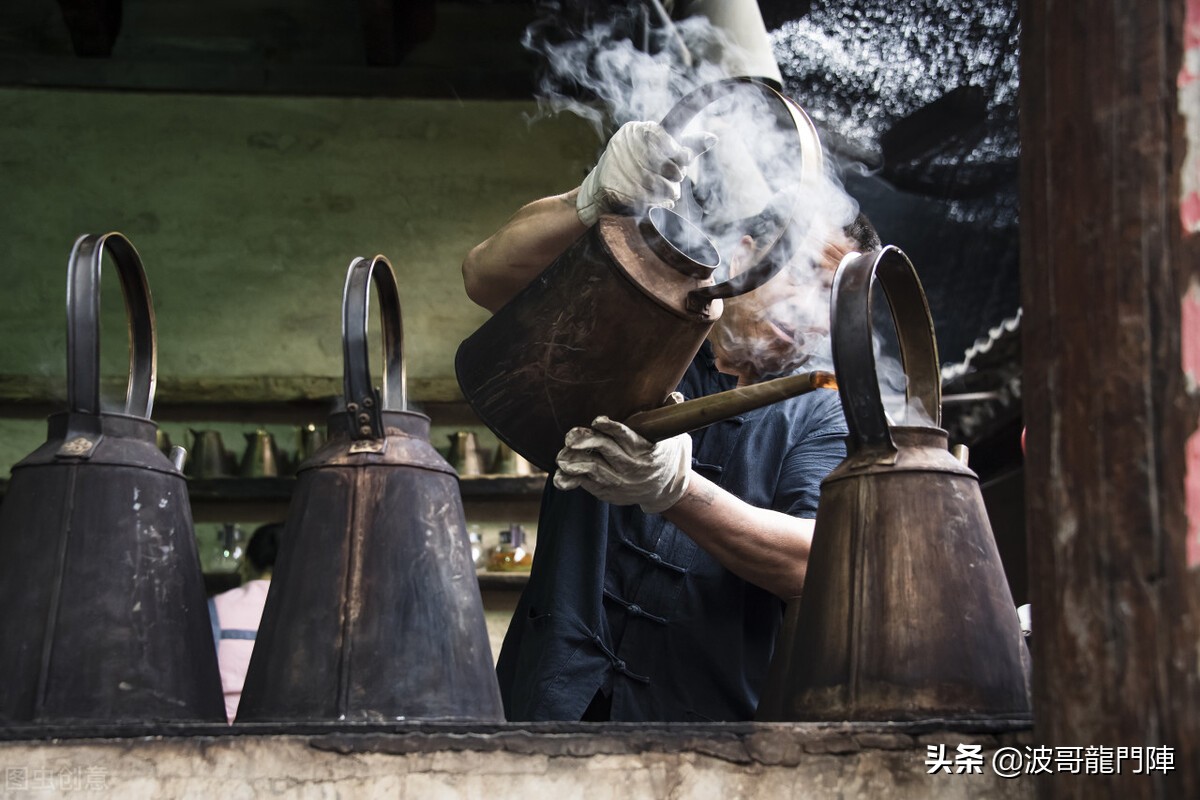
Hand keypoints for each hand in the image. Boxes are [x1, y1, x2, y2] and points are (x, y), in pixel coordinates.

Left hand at [553, 414, 691, 513]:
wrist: (666, 490)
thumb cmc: (664, 455)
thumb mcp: (674, 436)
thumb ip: (671, 413)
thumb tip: (675, 395)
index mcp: (643, 449)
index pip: (626, 436)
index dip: (611, 428)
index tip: (597, 420)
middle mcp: (631, 465)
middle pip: (606, 450)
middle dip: (586, 441)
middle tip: (570, 436)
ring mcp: (619, 480)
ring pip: (594, 469)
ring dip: (576, 463)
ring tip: (561, 457)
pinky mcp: (608, 491)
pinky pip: (587, 485)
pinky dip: (572, 480)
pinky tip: (560, 477)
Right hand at [576, 121, 716, 226]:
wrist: (600, 188)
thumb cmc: (636, 165)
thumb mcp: (657, 149)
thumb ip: (684, 144)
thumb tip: (714, 137)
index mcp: (635, 131)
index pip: (663, 136)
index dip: (679, 151)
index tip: (685, 158)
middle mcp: (625, 147)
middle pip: (669, 165)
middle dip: (676, 174)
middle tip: (673, 177)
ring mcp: (621, 171)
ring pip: (664, 187)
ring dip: (670, 192)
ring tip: (664, 191)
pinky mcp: (619, 193)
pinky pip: (653, 203)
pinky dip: (660, 206)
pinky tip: (656, 202)